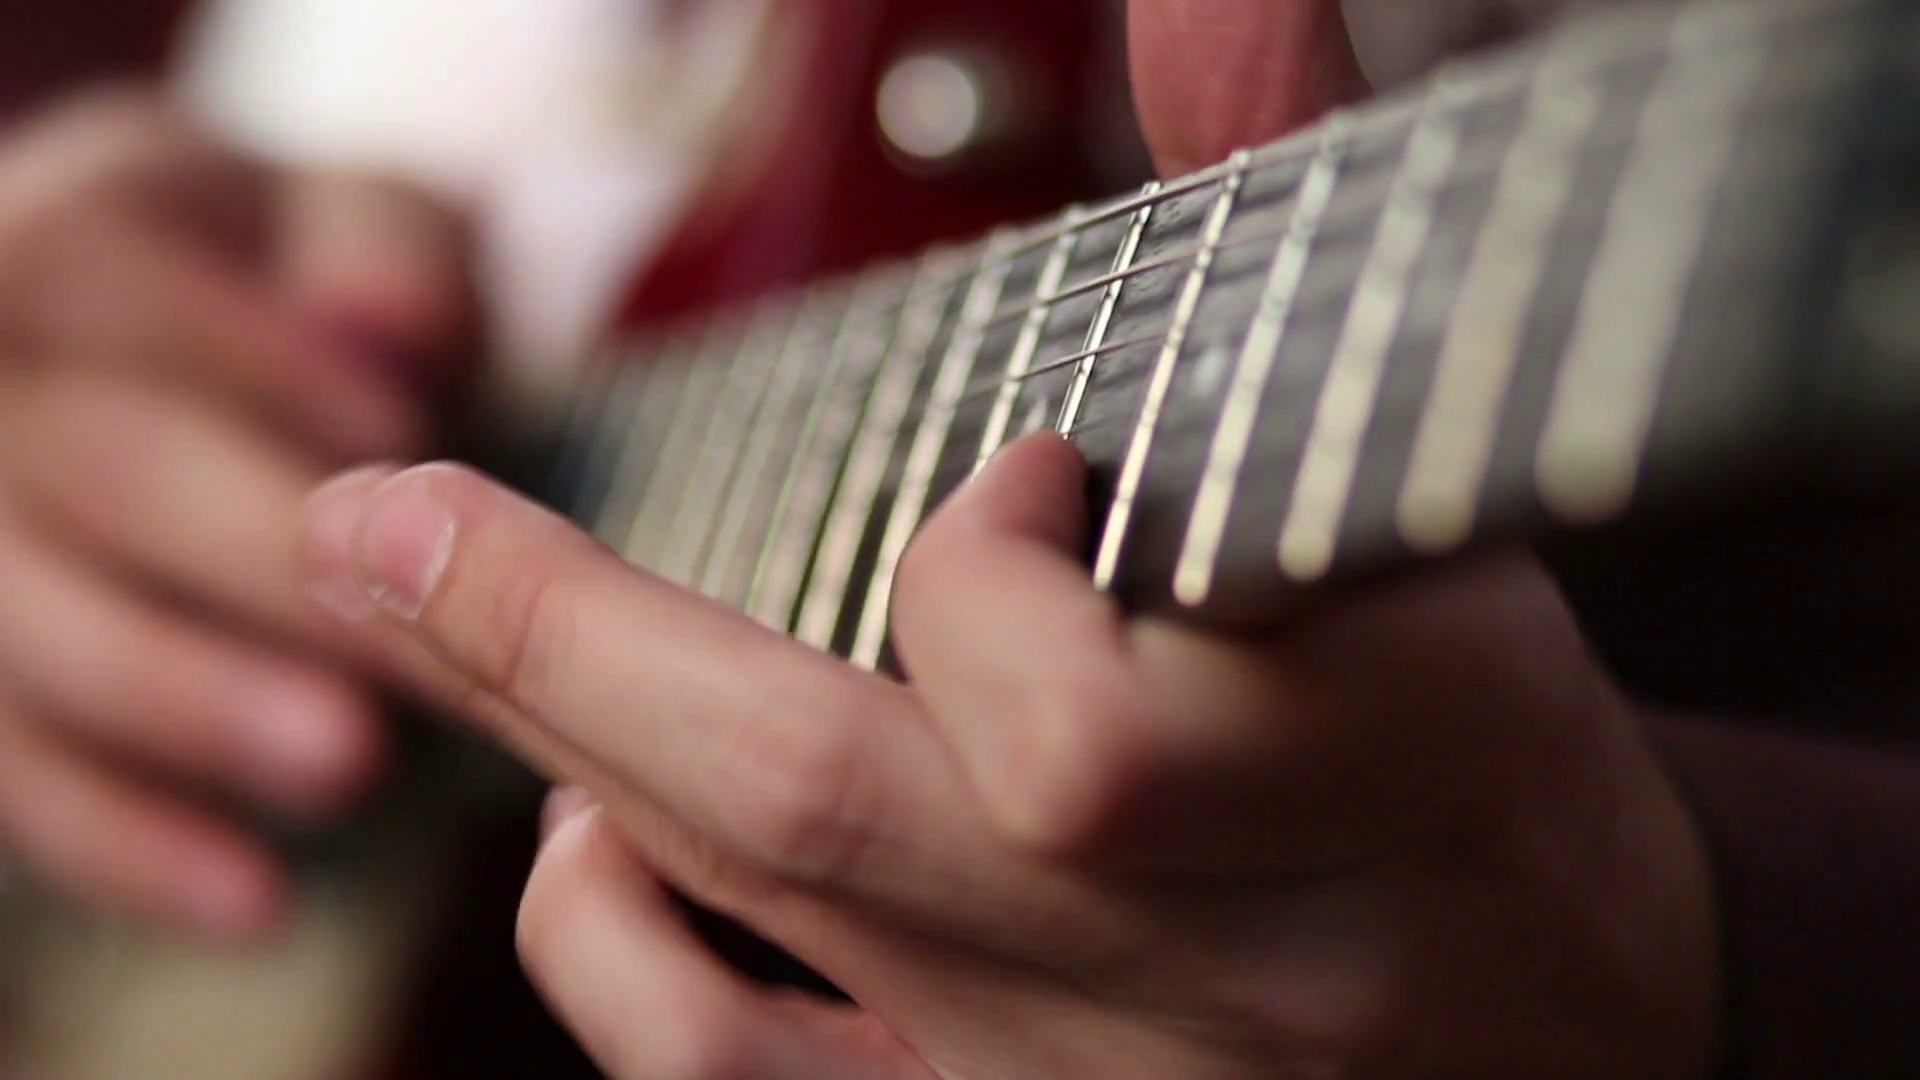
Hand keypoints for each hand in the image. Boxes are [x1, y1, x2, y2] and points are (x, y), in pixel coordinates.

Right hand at [0, 89, 473, 937]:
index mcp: (60, 236)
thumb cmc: (310, 286)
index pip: (111, 284)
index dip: (255, 362)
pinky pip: (6, 767)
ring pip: (22, 633)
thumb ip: (384, 251)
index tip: (403, 438)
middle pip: (88, 469)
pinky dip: (122, 840)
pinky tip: (256, 902)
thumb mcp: (362, 223)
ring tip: (349, 771)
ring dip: (184, 707)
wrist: (217, 340)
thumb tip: (387, 329)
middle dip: (254, 564)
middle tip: (413, 653)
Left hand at [298, 432, 1716, 1078]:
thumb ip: (1292, 213)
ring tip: (485, 647)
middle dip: (559, 639)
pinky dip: (612, 955)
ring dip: (564, 770)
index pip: (1074, 730)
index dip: (977, 570)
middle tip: (385, 518)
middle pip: (820, 819)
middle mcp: (1216, 985)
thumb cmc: (1473, 732)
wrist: (1563, 1009)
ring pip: (732, 966)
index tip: (1016, 476)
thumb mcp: (1420, 481)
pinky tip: (605, 844)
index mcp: (1369, 784)